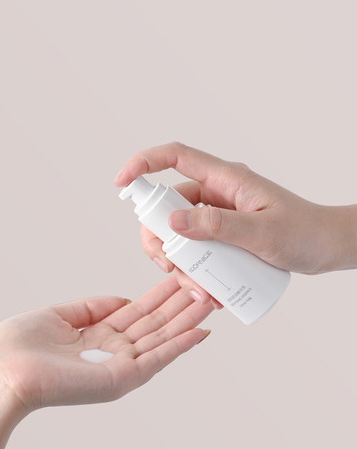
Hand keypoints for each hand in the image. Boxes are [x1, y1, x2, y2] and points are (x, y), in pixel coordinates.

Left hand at [0, 275, 212, 414]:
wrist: (3, 372)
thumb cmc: (19, 347)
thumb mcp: (59, 315)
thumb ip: (91, 307)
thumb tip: (121, 300)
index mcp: (98, 336)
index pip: (137, 313)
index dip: (159, 296)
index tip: (180, 278)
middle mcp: (113, 352)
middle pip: (155, 324)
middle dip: (180, 304)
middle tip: (206, 284)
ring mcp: (119, 366)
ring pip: (162, 339)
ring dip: (188, 321)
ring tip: (211, 301)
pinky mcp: (121, 379)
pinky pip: (157, 359)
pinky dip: (180, 346)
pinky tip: (200, 332)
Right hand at [114, 142, 356, 306]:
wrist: (328, 247)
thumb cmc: (305, 233)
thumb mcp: (262, 233)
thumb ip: (218, 226)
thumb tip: (172, 221)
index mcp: (226, 178)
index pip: (175, 157)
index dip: (143, 164)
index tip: (120, 183)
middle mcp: (218, 193)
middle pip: (168, 205)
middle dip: (160, 238)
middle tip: (169, 267)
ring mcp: (220, 214)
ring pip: (180, 232)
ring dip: (181, 262)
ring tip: (200, 290)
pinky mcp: (224, 234)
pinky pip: (197, 248)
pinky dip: (196, 269)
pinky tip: (209, 291)